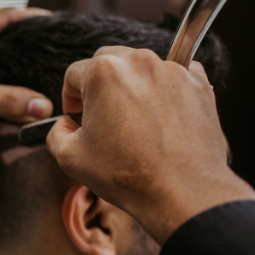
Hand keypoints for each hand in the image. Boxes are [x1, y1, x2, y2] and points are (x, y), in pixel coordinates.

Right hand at [47, 46, 254, 243]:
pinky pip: (173, 75)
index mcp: (102, 73)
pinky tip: (160, 118)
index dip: (70, 98)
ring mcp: (172, 70)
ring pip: (140, 68)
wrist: (183, 192)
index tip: (77, 116)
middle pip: (107, 62)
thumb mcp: (70, 157)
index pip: (73, 74)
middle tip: (103, 116)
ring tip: (134, 122)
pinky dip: (164, 90)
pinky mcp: (198, 83)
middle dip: (99, 86)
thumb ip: (56, 132)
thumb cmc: (128, 175)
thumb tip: (65, 125)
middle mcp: (138, 62)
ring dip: (132, 87)